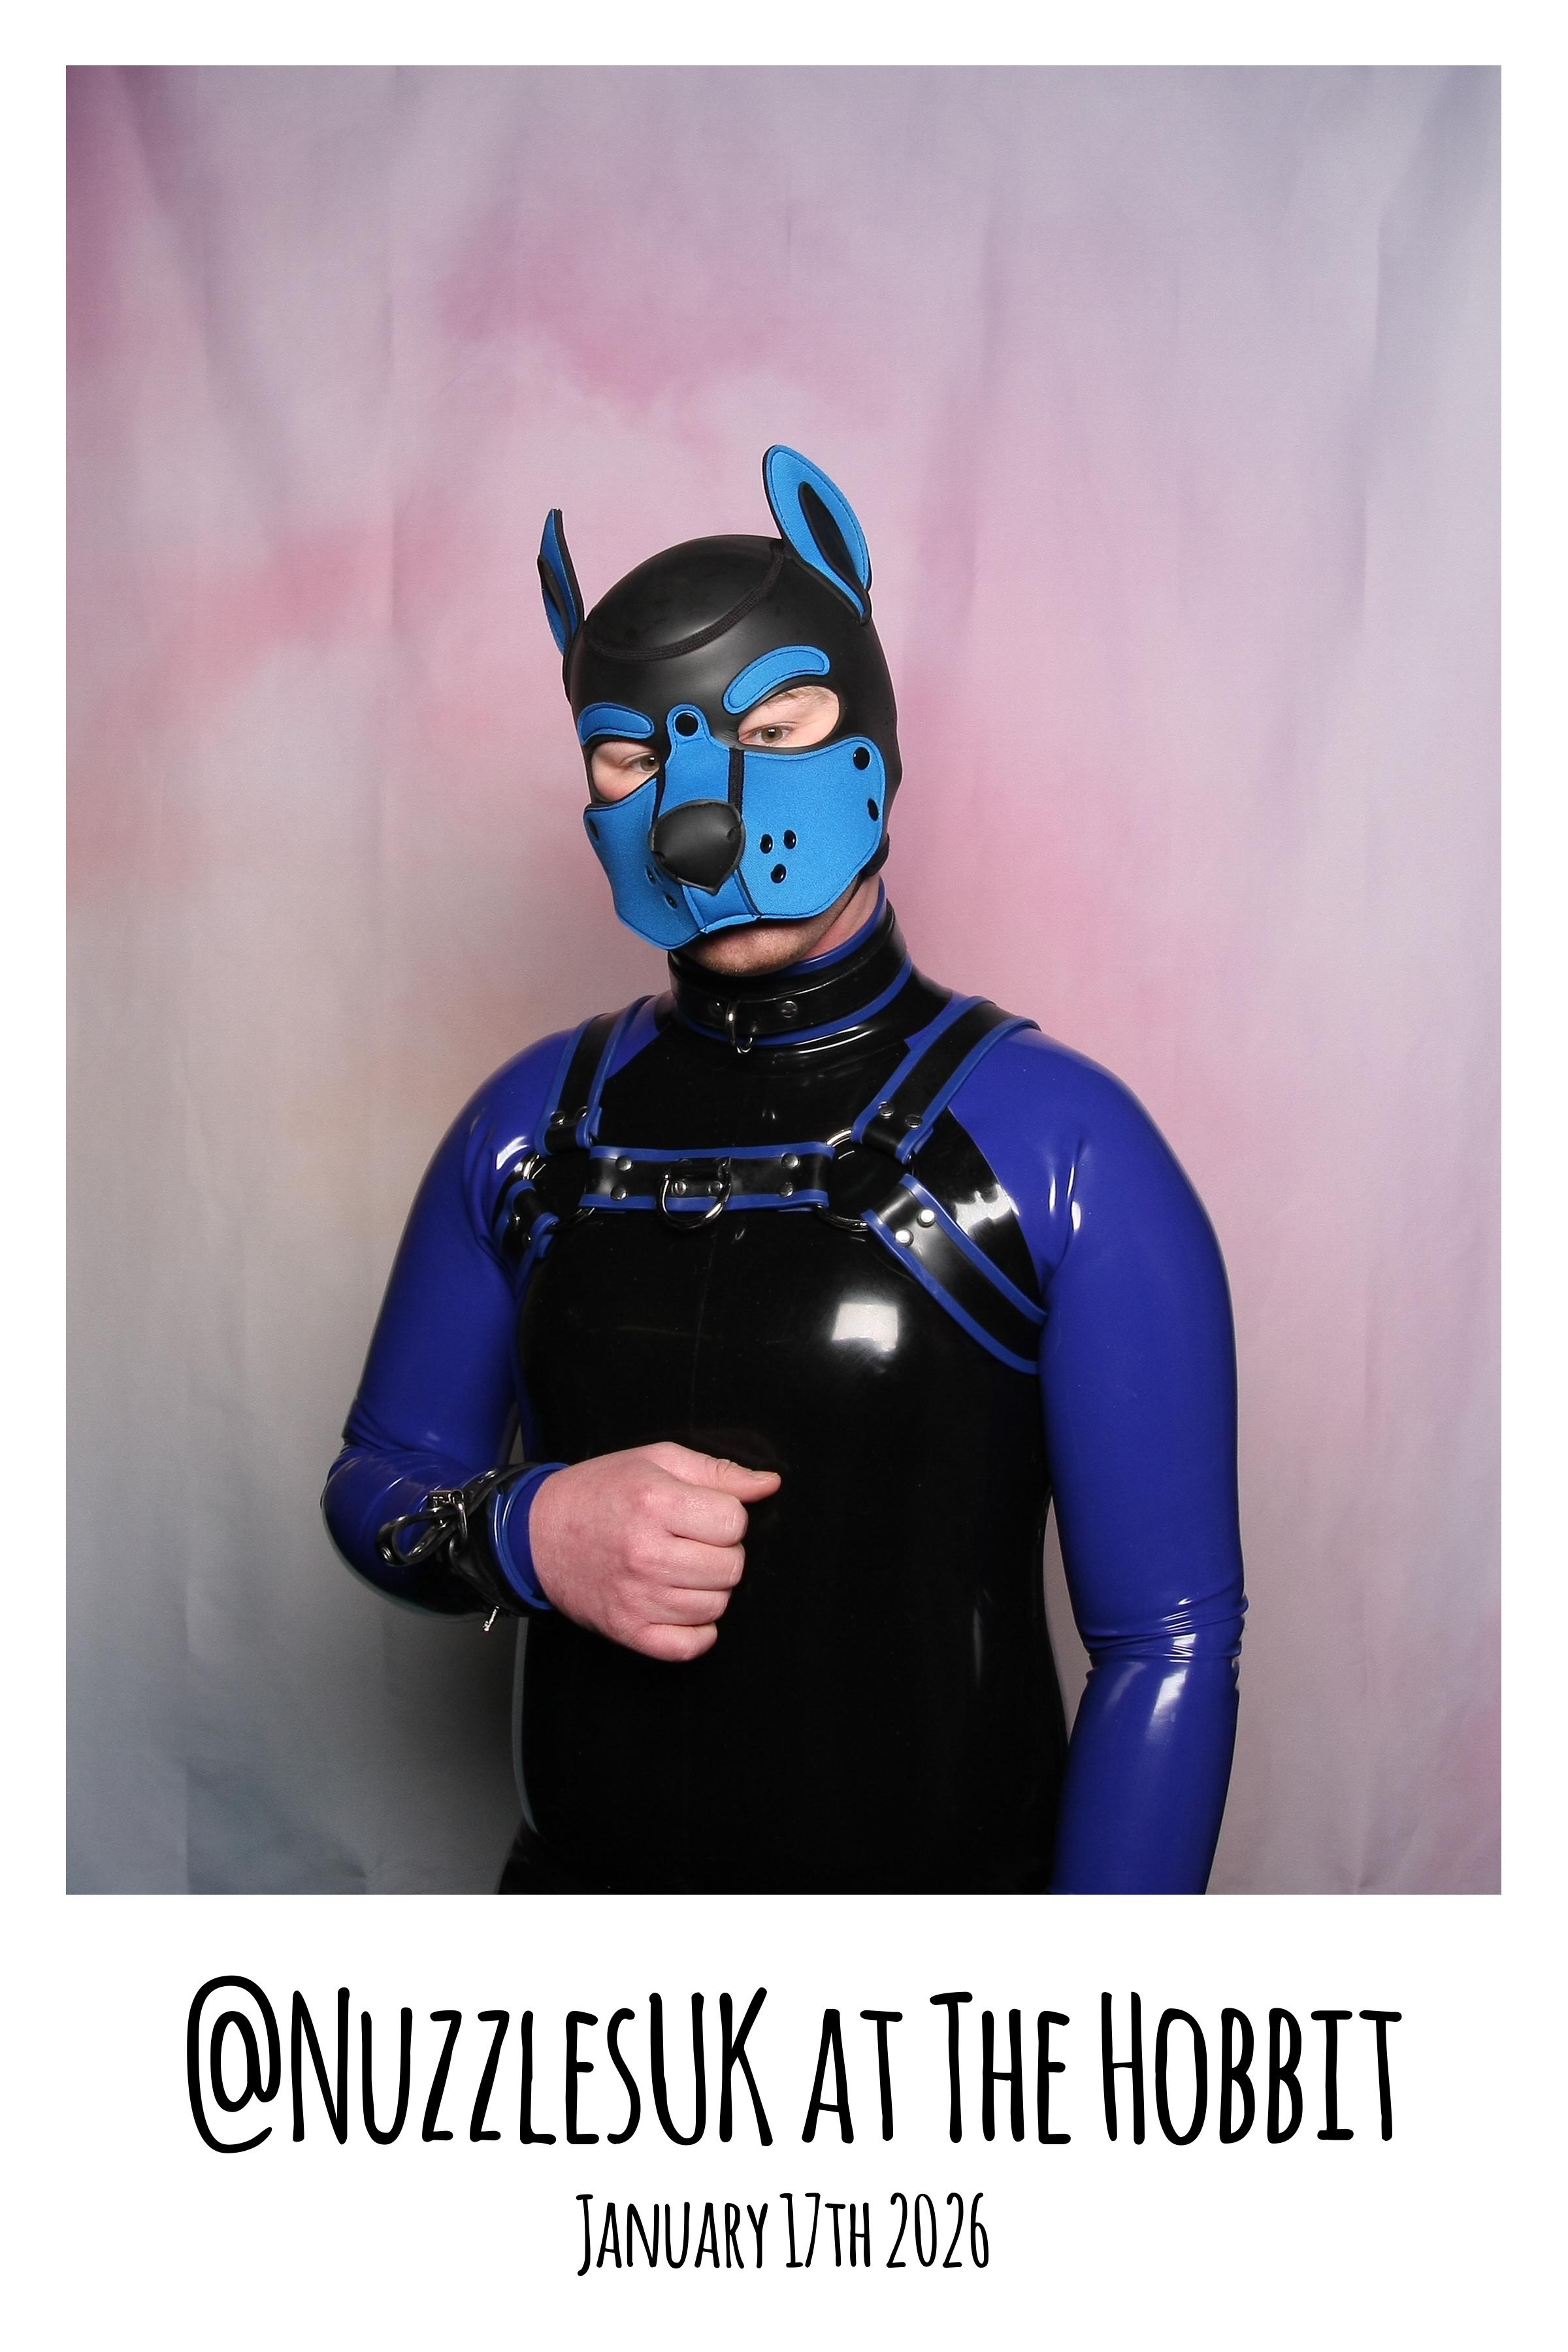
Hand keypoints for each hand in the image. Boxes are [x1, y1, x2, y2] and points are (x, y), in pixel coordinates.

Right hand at [526, 1442, 781, 1660]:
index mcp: (654, 1503)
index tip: (703, 1514)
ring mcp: (636, 1597)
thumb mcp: (656, 1461)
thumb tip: (770, 1485)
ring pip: (715, 1606)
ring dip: (708, 1588)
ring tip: (681, 1569)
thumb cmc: (601, 1491)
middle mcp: (645, 1553)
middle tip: (692, 1542)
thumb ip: (717, 1472)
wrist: (537, 1532)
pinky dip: (696, 1630)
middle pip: (731, 1567)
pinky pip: (690, 1645)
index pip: (734, 1522)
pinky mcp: (627, 1630)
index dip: (726, 1516)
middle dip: (721, 1552)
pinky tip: (681, 1604)